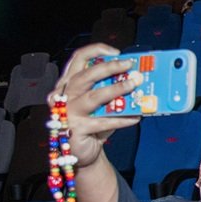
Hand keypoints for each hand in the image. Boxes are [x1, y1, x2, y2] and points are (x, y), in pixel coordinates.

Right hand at [48, 45, 142, 170]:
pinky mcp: (76, 129)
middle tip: (129, 66)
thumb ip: (109, 88)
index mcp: (69, 83)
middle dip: (110, 67)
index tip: (117, 53)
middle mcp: (64, 95)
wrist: (83, 150)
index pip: (78, 58)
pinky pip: (103, 122)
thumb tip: (136, 77)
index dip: (97, 51)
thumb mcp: (99, 102)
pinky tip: (136, 117)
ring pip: (94, 97)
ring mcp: (68, 112)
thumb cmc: (93, 122)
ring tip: (133, 86)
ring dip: (116, 89)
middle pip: (86, 75)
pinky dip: (122, 119)